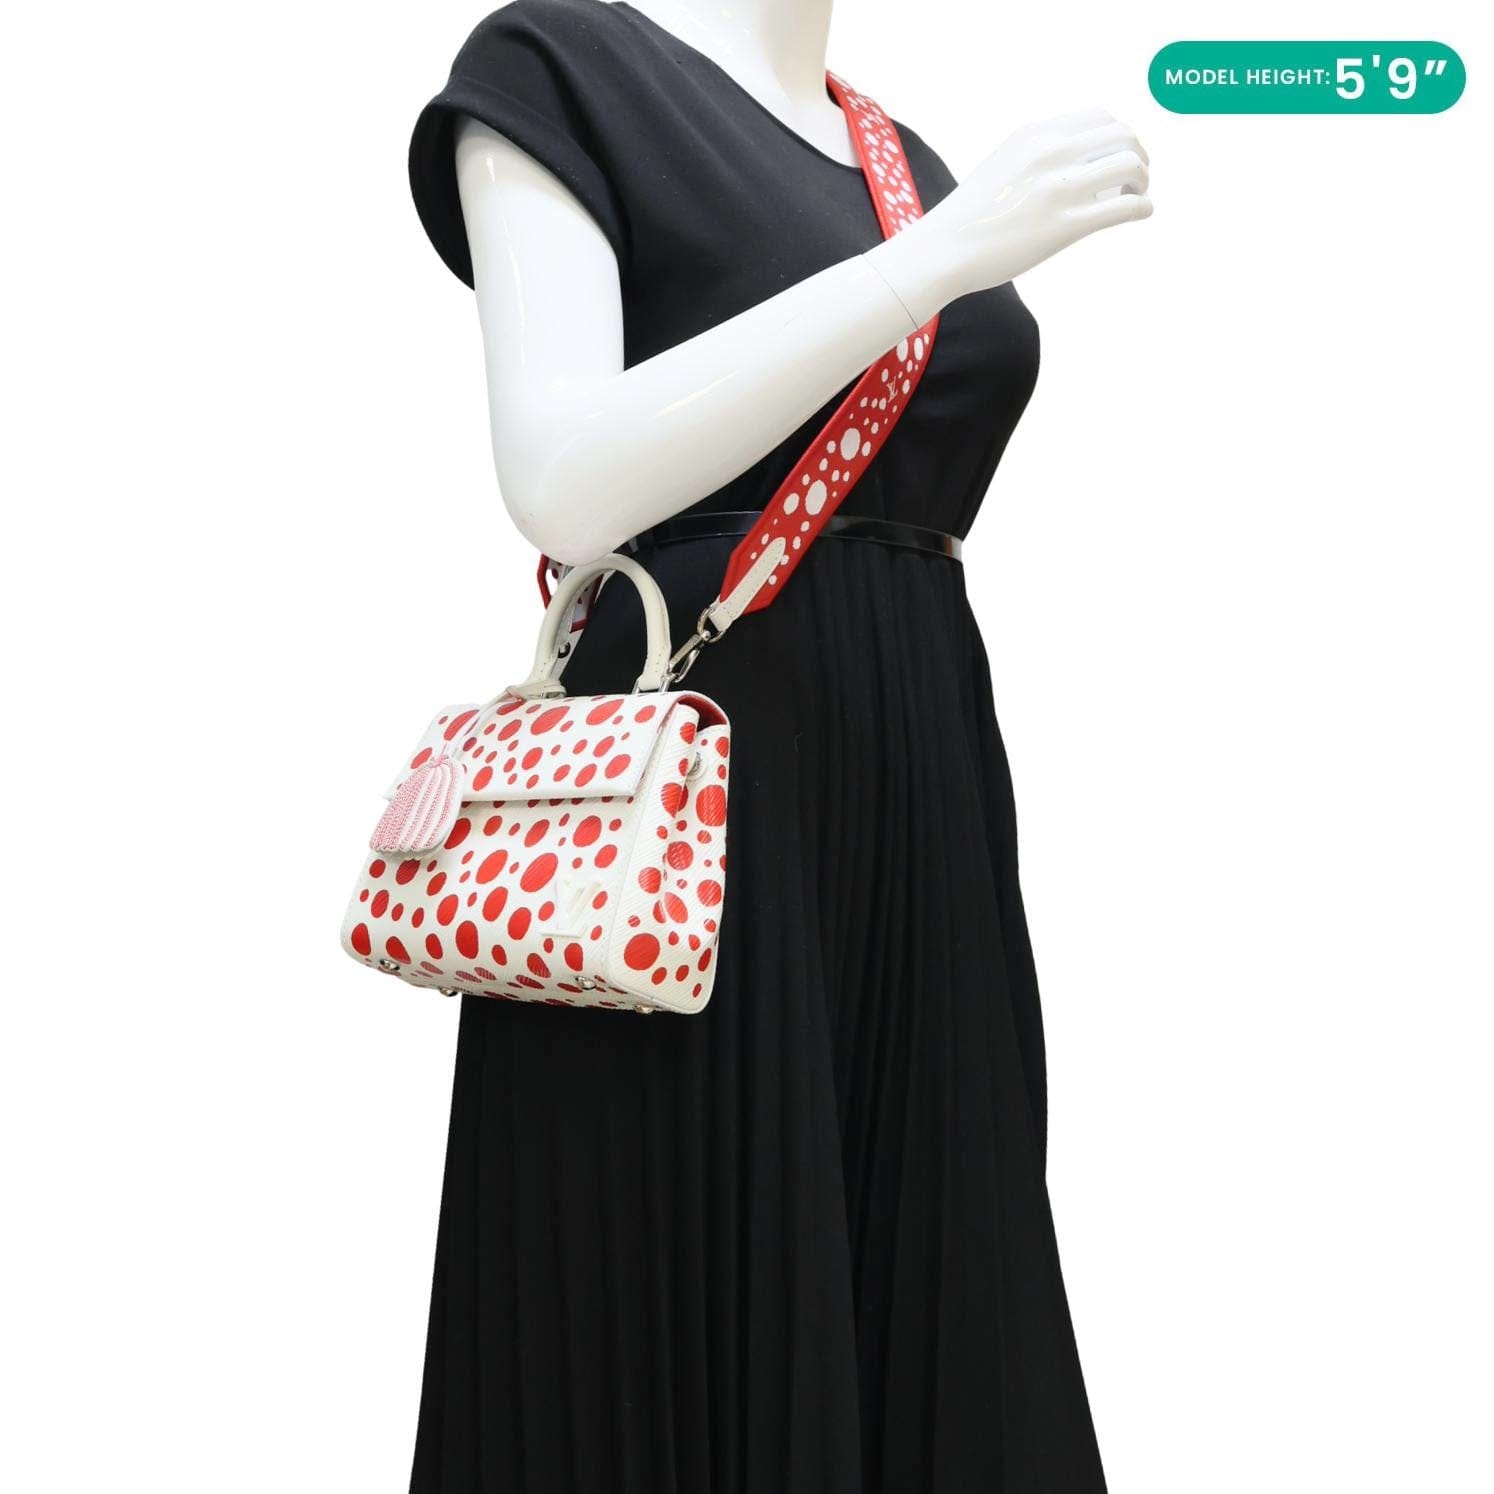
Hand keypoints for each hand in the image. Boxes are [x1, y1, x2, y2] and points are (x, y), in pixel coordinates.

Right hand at [870, 109, 1151, 322]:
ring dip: (1143, 179)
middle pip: (1122, 135)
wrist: (943, 250)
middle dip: (1137, 154)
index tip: (1115, 158)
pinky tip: (1142, 212)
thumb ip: (1036, 156)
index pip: (1099, 118)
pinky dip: (1143, 206)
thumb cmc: (969, 218)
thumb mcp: (1002, 165)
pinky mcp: (1066, 227)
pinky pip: (1125, 207)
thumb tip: (1072, 164)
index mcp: (1035, 134)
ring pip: (1130, 166)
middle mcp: (1051, 153)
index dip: (1118, 136)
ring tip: (1137, 195)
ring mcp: (1060, 189)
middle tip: (1136, 177)